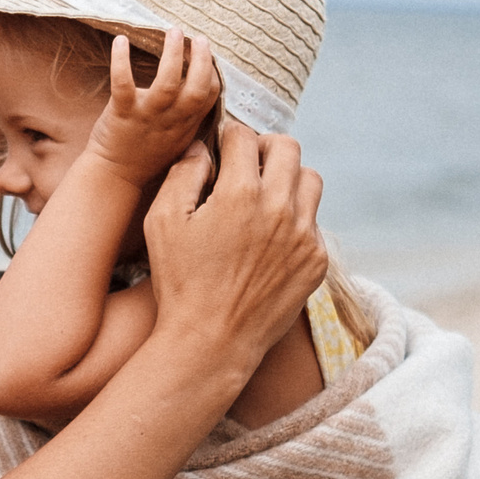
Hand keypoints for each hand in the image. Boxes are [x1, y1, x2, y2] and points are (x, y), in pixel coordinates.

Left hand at [86, 27, 223, 184]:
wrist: (115, 176)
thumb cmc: (147, 155)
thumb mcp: (179, 140)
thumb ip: (191, 118)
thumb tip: (204, 94)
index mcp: (187, 124)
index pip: (210, 94)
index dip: (211, 72)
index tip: (206, 53)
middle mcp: (172, 119)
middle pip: (197, 88)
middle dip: (202, 60)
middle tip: (199, 38)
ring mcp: (148, 116)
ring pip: (167, 82)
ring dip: (173, 54)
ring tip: (175, 32)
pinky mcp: (122, 113)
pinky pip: (122, 83)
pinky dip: (121, 60)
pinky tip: (121, 41)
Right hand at [139, 122, 327, 374]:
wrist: (212, 342)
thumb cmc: (180, 283)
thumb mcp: (163, 223)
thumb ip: (182, 174)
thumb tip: (202, 148)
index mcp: (240, 193)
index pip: (244, 136)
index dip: (228, 138)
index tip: (222, 149)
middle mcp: (279, 208)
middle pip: (287, 147)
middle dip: (264, 148)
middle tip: (246, 165)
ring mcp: (303, 235)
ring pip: (309, 179)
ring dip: (288, 178)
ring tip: (265, 196)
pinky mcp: (316, 260)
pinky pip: (314, 221)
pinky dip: (295, 219)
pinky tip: (270, 238)